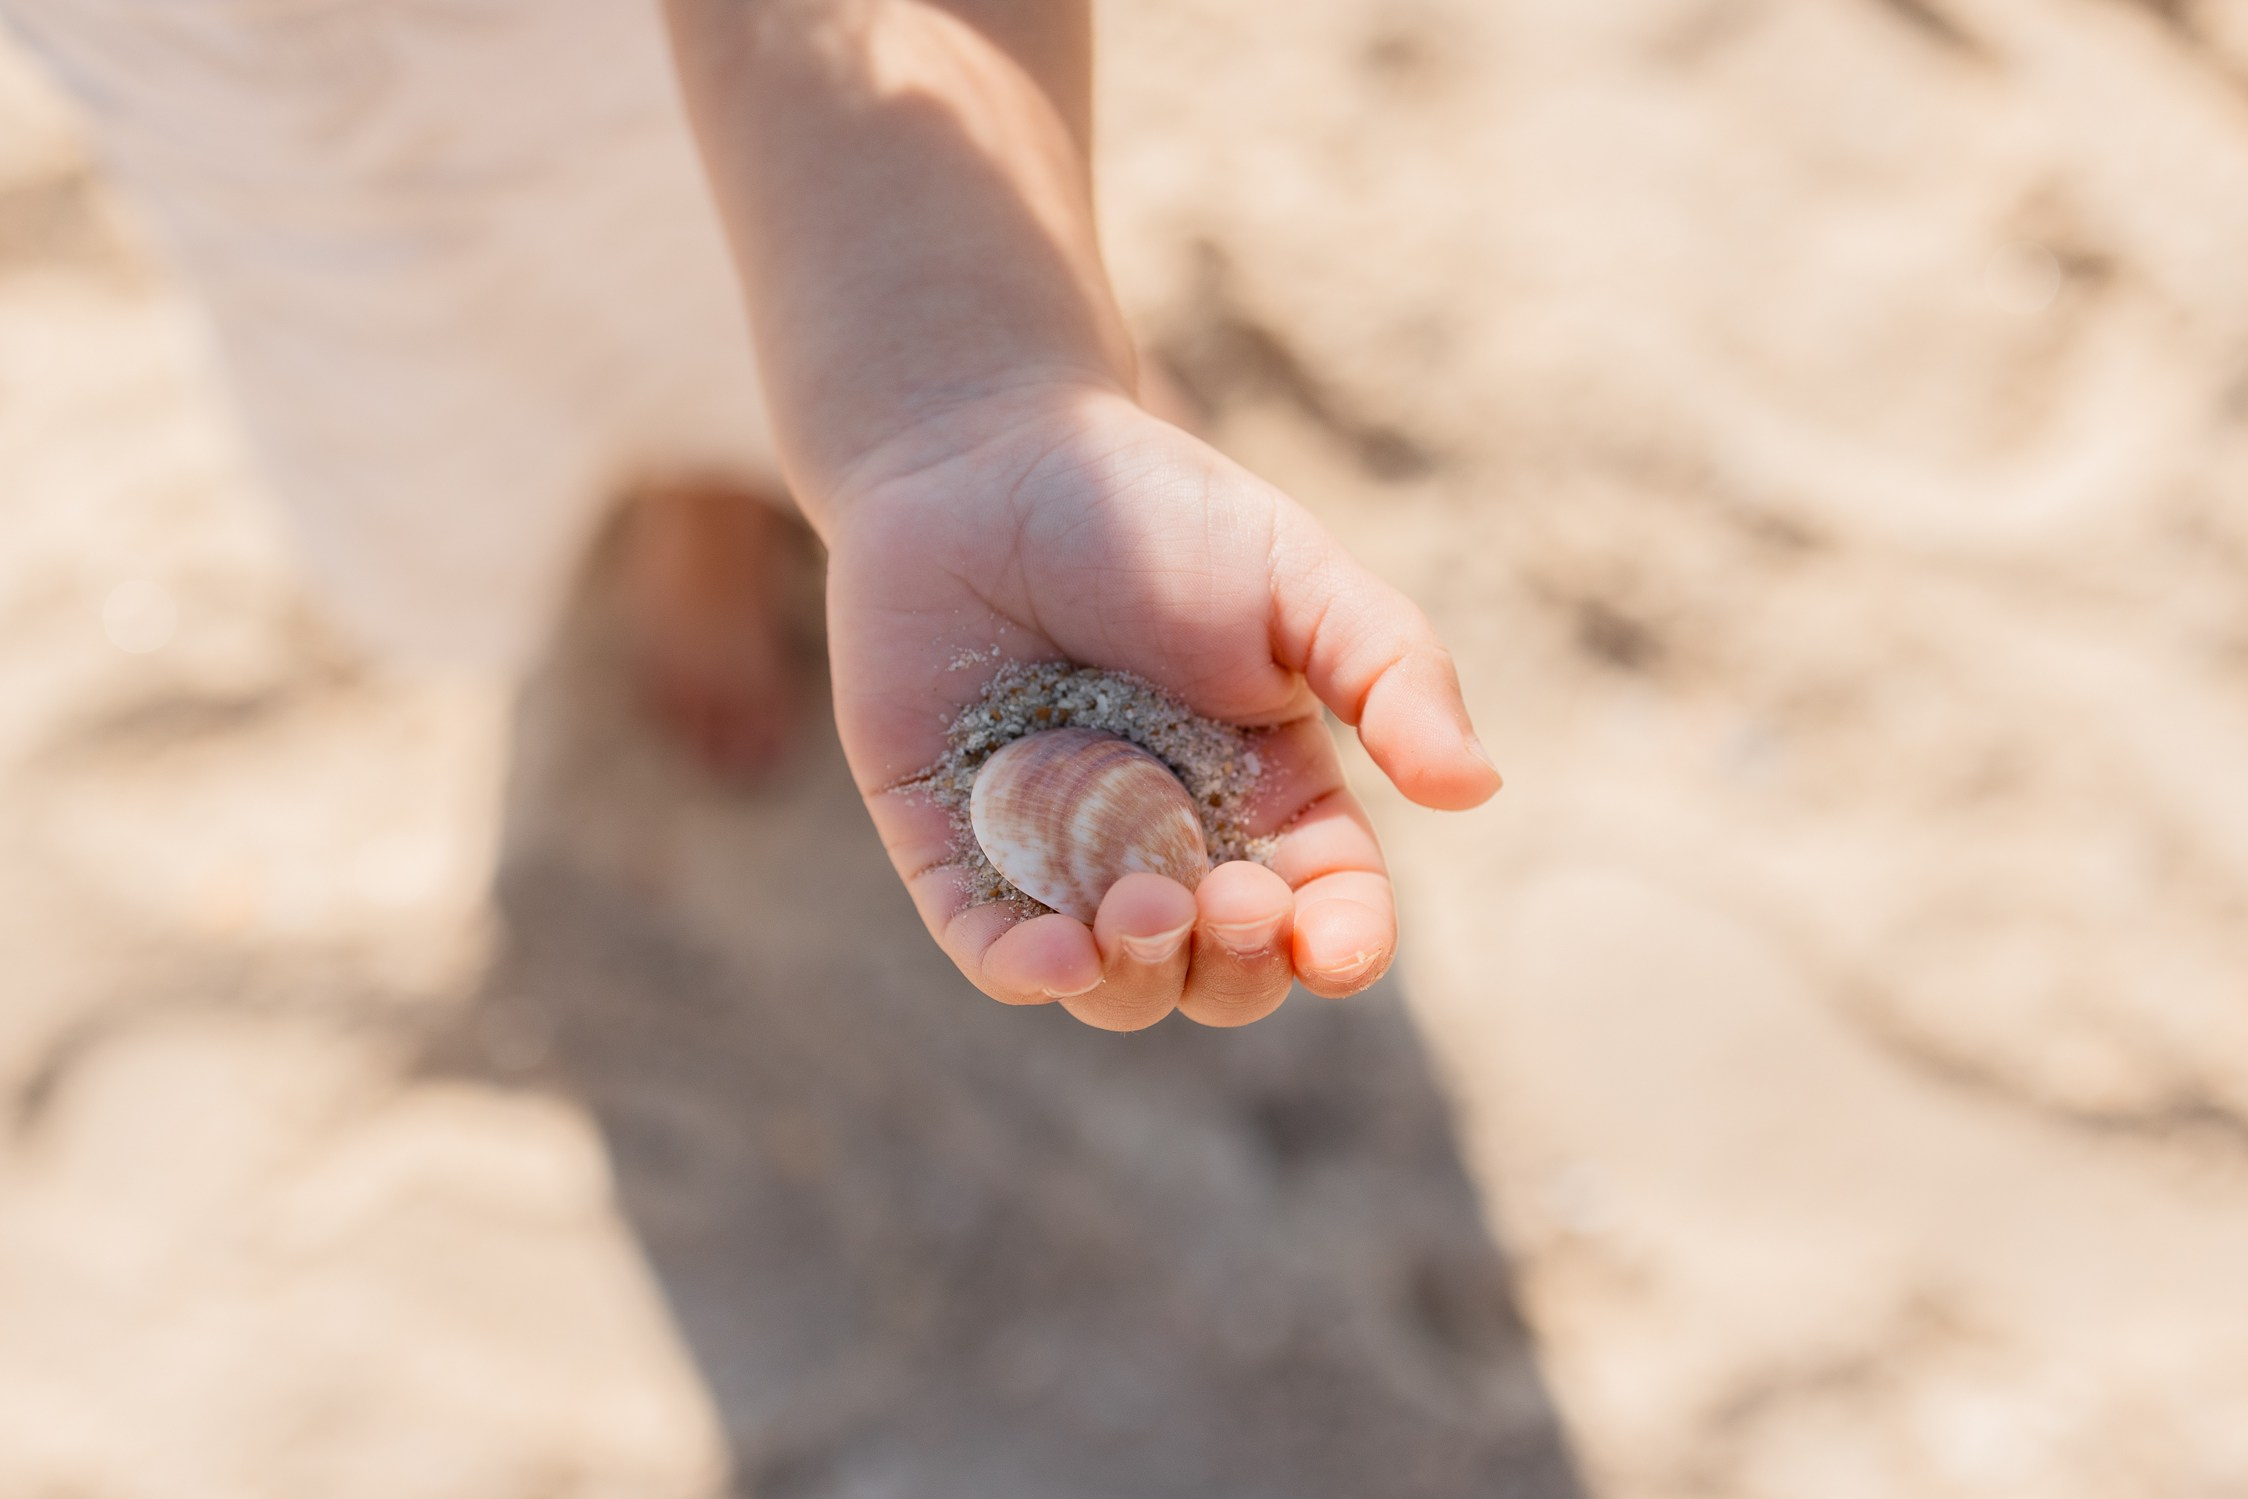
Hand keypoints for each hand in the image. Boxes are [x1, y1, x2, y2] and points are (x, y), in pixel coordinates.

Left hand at [823, 380, 1499, 1029]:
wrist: (986, 453)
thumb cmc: (1159, 510)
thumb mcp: (1300, 580)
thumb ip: (1394, 674)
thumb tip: (1476, 788)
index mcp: (1266, 800)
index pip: (1323, 912)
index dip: (1340, 946)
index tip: (1335, 944)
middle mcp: (1168, 846)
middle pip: (1219, 974)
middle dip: (1238, 967)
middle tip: (1228, 898)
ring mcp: (1056, 856)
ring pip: (1111, 984)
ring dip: (1138, 976)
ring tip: (1141, 907)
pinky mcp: (948, 845)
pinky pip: (984, 948)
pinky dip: (1022, 973)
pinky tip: (1054, 955)